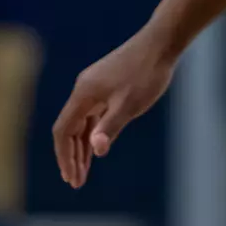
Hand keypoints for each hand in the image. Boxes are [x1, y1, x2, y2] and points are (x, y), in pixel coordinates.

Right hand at [52, 31, 175, 188]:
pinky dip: (93, 132)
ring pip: (82, 122)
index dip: (64, 156)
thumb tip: (97, 150)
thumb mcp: (130, 104)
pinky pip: (93, 114)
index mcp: (83, 94)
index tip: (72, 178)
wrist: (162, 42)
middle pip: (69, 129)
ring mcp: (94, 86)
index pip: (63, 132)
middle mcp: (83, 90)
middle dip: (71, 156)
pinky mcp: (106, 85)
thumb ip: (111, 127)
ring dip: (82, 146)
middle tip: (76, 182)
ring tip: (84, 172)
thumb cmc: (147, 73)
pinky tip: (98, 145)